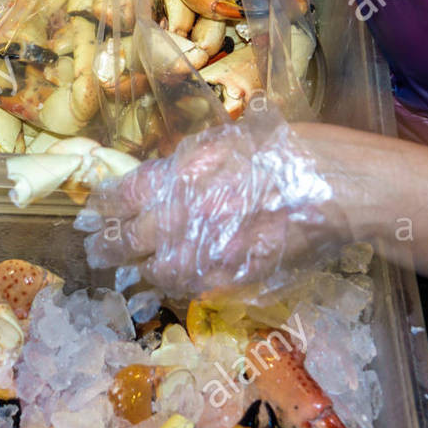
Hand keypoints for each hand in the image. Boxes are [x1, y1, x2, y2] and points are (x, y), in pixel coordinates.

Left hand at [79, 113, 349, 296]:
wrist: (338, 188)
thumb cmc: (289, 152)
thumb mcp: (230, 140)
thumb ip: (191, 162)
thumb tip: (160, 178)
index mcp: (181, 176)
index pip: (125, 196)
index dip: (103, 207)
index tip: (90, 214)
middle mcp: (186, 217)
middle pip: (132, 239)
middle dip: (108, 247)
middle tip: (94, 252)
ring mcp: (209, 252)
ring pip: (160, 271)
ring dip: (140, 273)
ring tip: (127, 275)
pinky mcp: (233, 277)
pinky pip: (194, 287)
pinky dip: (178, 286)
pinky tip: (171, 283)